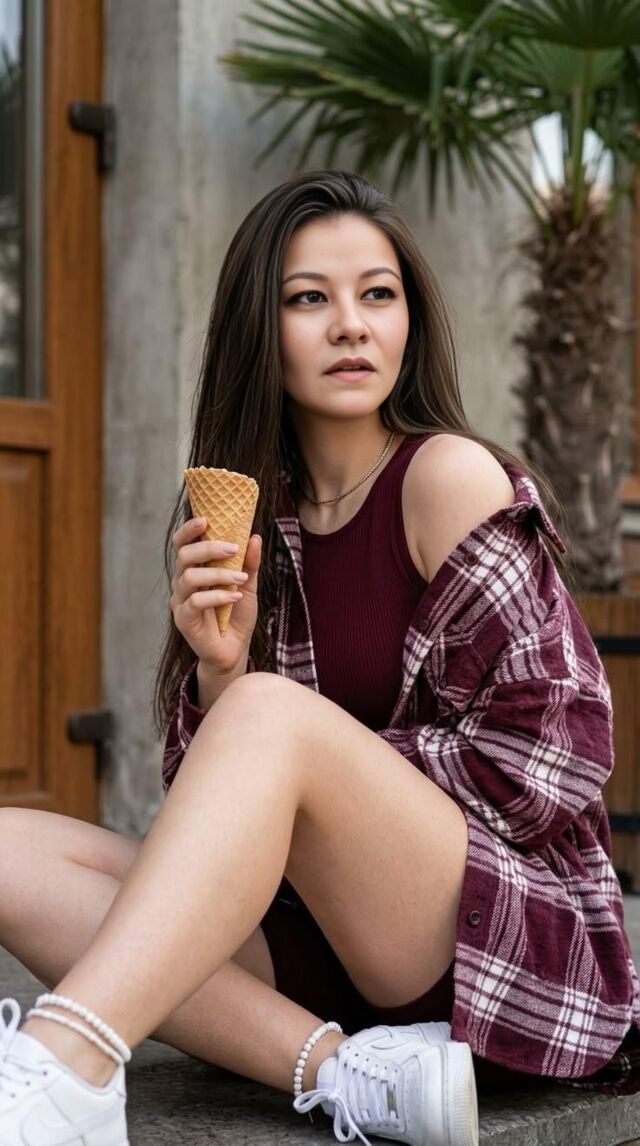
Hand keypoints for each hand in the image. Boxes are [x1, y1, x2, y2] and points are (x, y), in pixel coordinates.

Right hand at [170, 517, 261, 675]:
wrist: (235, 650)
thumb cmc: (236, 615)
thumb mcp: (247, 585)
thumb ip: (249, 563)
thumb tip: (254, 537)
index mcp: (194, 570)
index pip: (182, 543)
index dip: (189, 529)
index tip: (206, 519)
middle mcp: (182, 583)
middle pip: (183, 555)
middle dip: (208, 548)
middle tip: (233, 548)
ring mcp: (180, 601)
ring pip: (190, 577)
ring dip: (219, 574)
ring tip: (241, 579)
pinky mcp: (183, 620)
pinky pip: (196, 602)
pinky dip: (218, 596)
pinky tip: (235, 597)